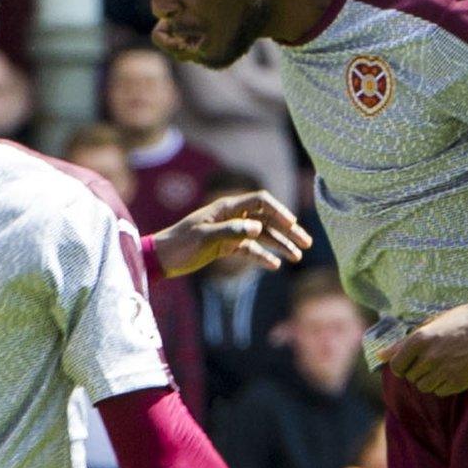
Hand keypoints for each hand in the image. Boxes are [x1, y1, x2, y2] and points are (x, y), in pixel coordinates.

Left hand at [150, 189, 310, 277]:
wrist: (161, 259)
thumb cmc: (180, 243)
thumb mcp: (204, 236)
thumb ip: (231, 231)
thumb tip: (257, 227)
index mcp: (226, 208)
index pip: (260, 201)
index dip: (279, 210)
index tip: (292, 224)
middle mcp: (231, 217)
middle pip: (266, 219)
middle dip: (287, 230)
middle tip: (307, 243)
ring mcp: (230, 232)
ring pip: (261, 236)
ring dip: (279, 245)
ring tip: (297, 257)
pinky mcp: (225, 247)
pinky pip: (249, 250)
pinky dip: (262, 256)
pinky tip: (275, 265)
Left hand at [380, 297, 467, 395]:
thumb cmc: (459, 320)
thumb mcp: (429, 325)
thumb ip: (403, 344)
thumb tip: (379, 356)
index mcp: (420, 339)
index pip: (396, 366)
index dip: (401, 366)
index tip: (409, 362)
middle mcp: (430, 356)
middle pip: (410, 377)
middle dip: (417, 370)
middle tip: (432, 359)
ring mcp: (445, 370)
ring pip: (424, 386)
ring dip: (430, 379)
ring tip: (443, 365)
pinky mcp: (460, 381)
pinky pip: (441, 392)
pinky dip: (444, 385)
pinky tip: (453, 371)